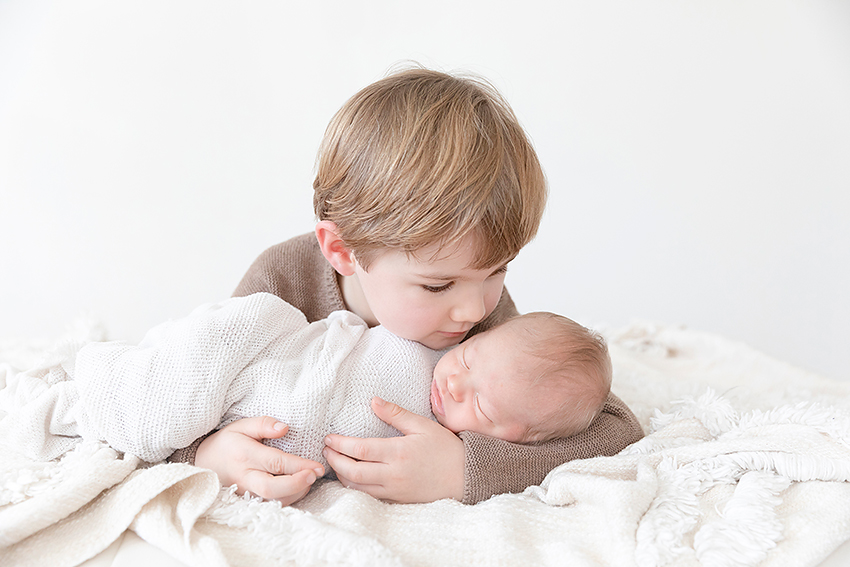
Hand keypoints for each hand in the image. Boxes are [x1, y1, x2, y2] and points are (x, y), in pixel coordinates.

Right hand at [195, 416, 324, 504]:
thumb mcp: (241, 426)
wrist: (204, 463)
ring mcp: (246, 492)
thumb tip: (284, 428)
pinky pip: (271, 505)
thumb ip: (263, 424)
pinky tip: (299, 487)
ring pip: (273, 501)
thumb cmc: (227, 442)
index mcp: (245, 456)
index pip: (275, 463)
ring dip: (296, 493)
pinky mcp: (248, 501)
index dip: (299, 466)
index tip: (317, 466)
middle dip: (298, 484)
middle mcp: (246, 477)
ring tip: (309, 479)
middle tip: (316, 475)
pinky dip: (288, 499)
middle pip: (273, 489)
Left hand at [323, 397, 464, 502]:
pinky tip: (351, 478)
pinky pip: (369, 496)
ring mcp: (395, 490)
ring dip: (342, 476)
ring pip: (358, 487)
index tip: (328, 438)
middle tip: (325, 451)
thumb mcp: (423, 425)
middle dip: (335, 461)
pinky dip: (355, 487)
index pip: (360, 449)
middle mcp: (393, 474)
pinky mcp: (397, 500)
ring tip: (334, 462)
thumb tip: (373, 401)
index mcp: (398, 453)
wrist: (466, 477)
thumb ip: (396, 414)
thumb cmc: (445, 448)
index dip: (340, 444)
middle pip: (353, 472)